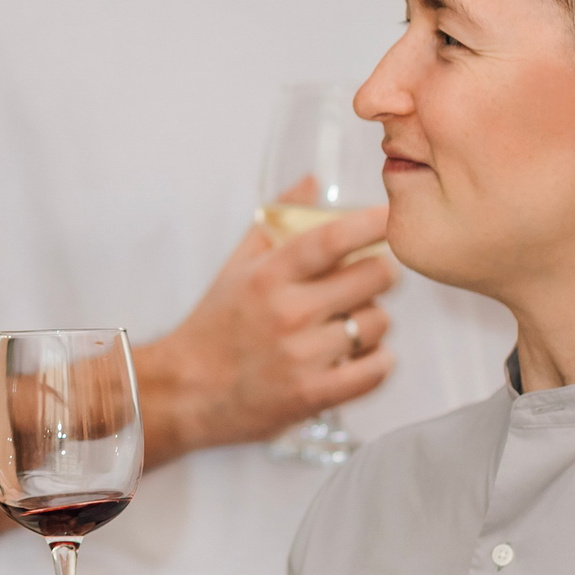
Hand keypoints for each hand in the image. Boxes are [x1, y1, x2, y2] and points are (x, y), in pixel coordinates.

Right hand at [143, 205, 397, 459]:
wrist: (186, 390)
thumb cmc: (215, 324)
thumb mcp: (237, 265)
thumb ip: (276, 221)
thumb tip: (313, 180)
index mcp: (267, 276)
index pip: (331, 239)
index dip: (370, 223)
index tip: (389, 217)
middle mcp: (287, 312)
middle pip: (373, 277)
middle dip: (381, 272)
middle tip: (373, 276)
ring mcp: (302, 356)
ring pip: (379, 323)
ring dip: (374, 321)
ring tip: (352, 323)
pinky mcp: (313, 394)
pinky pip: (376, 369)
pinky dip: (378, 361)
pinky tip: (360, 355)